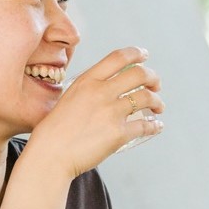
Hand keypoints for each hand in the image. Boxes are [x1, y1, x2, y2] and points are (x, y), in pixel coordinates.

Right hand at [25, 47, 164, 177]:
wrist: (50, 155)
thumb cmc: (55, 131)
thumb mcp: (69, 98)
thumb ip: (89, 91)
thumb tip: (110, 90)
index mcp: (87, 81)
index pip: (118, 57)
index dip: (136, 54)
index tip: (145, 56)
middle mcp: (101, 92)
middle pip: (139, 74)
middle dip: (153, 77)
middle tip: (156, 85)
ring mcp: (111, 112)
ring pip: (146, 98)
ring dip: (157, 101)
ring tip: (158, 107)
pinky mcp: (119, 133)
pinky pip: (145, 126)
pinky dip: (154, 125)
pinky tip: (156, 126)